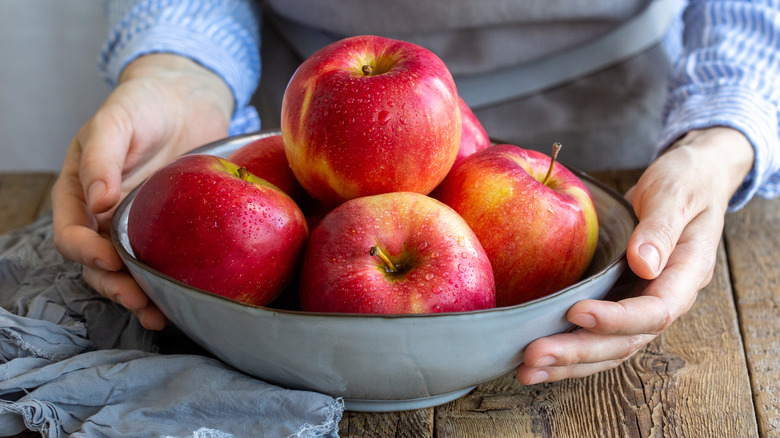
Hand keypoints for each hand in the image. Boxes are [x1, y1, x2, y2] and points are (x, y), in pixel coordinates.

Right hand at [52, 54, 233, 329]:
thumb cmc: (143, 104)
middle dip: (114, 286)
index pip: (71, 234)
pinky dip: (166, 285)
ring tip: (158, 315)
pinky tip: (178, 303)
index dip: (85, 252)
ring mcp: (136, 226)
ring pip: (127, 272)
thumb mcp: (116, 121)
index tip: (109, 260)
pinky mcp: (168, 229)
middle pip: (97, 265)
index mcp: (79, 192)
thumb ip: (102, 158)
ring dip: (138, 296)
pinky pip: (161, 262)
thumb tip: (98, 201)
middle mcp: (104, 216)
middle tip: (138, 299)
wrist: (185, 99)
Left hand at [516, 126, 754, 383]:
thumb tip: (644, 263)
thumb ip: (661, 226)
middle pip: (625, 341)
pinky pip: (597, 335)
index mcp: (685, 274)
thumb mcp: (676, 192)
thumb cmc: (684, 181)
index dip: (616, 319)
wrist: (690, 180)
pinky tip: (539, 360)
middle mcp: (665, 298)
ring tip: (527, 371)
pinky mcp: (620, 300)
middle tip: (533, 355)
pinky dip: (570, 351)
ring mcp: (642, 303)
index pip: (655, 312)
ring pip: (609, 348)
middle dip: (578, 351)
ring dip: (569, 362)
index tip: (575, 312)